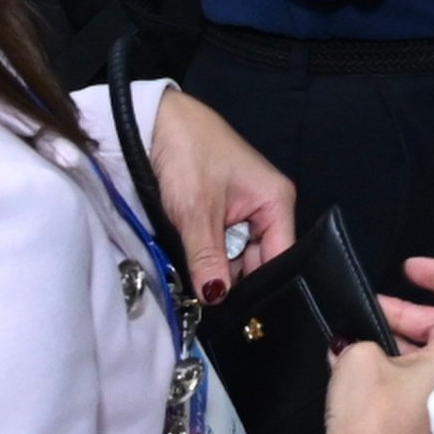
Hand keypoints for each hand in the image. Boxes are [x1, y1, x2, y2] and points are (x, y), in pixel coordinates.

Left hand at [144, 91, 292, 303]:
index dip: (260, 286)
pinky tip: (192, 258)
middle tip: (206, 296)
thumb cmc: (187, 155)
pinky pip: (221, 242)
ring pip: (236, 253)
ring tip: (194, 276)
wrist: (153, 120)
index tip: (237, 312)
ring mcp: (243, 208)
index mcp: (276, 202)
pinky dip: (205, 252)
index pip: (280, 257)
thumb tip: (216, 300)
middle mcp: (267, 207)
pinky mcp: (221, 209)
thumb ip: (208, 259)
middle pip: (259, 259)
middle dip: (232, 277)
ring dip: (215, 265)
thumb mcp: (196, 213)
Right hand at [321, 257, 433, 433]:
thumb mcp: (359, 358)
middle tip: (367, 306)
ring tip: (351, 335)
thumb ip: (362, 337)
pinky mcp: (427, 420)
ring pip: (426, 352)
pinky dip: (389, 364)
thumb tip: (353, 344)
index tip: (408, 268)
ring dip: (392, 338)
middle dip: (403, 310)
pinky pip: (414, 378)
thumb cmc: (370, 416)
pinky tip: (352, 362)